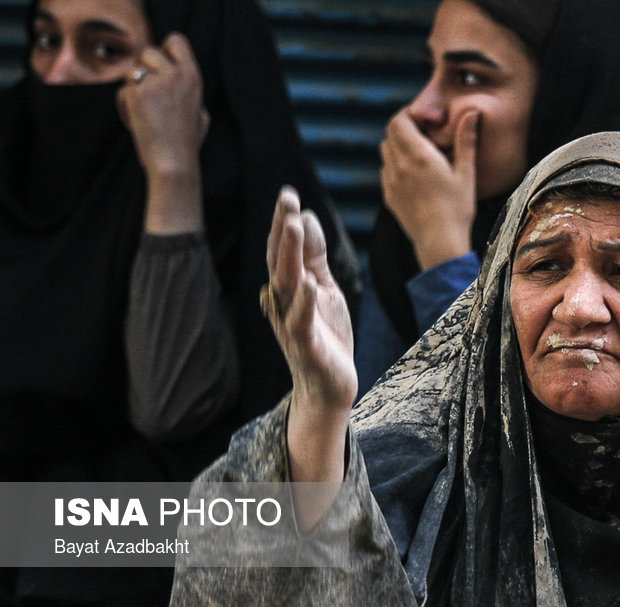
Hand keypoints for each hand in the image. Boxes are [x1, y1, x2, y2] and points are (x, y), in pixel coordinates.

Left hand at [117, 33, 208, 178]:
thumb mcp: (200, 113)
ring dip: (133, 89)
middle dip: (144, 71)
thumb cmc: (187, 143)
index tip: (161, 67)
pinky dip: (126, 107)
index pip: (175, 41)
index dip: (165, 50)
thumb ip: (188, 91)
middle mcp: (175, 75)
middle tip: (148, 95)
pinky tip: (137, 123)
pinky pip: (123, 92)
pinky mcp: (136, 95)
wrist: (173, 162)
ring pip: (132, 72)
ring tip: (144, 112)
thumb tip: (178, 76)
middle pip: (148, 52)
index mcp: (193, 76)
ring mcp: (155, 83)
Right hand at [264, 189, 355, 515]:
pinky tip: (311, 286)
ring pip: (288, 286)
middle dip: (282, 229)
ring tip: (294, 226)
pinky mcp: (308, 347)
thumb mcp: (323, 290)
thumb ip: (315, 258)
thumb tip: (306, 218)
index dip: (284, 222)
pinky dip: (305, 304)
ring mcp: (294, 325)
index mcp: (290, 289)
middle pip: (280, 261)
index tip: (288, 193)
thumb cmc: (325, 336)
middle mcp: (285, 304)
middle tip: (285, 197)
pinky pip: (303, 323)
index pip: (284, 250)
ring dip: (290, 256)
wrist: (328, 389)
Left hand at [379, 107, 478, 269]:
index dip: (409, 114)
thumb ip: (466, 140)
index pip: (399, 120)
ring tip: (419, 153)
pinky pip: (386, 171)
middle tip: (424, 133)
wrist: (439, 242)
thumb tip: (472, 112)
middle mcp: (399, 165)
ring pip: (386, 151)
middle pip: (390, 133)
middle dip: (404, 127)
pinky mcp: (389, 196)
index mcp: (418, 155)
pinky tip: (414, 174)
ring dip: (398, 145)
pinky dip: (396, 165)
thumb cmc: (457, 209)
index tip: (425, 119)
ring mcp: (391, 182)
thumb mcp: (466, 173)